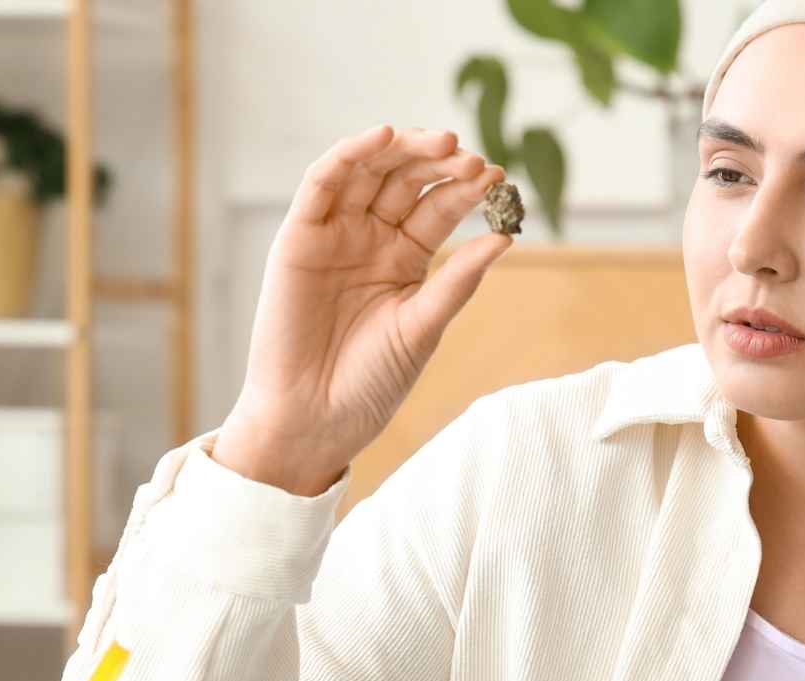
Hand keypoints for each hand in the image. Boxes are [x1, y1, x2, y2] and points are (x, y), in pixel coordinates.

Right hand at [216, 124, 512, 494]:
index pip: (439, 208)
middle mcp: (370, 238)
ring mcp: (334, 234)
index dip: (466, 190)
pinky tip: (381, 138)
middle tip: (472, 158)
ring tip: (441, 143)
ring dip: (403, 150)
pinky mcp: (298, 237)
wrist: (313, 418)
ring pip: (369, 172)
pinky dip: (347, 156)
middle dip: (439, 162)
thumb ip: (456, 282)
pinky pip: (321, 185)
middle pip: (406, 180)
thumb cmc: (369, 382)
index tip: (498, 178)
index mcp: (405, 258)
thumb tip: (505, 239)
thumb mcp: (423, 328)